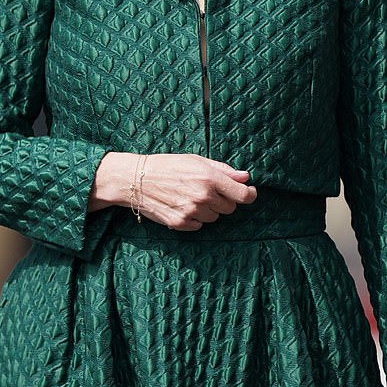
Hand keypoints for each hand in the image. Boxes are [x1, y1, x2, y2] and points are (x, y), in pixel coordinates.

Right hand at [89, 151, 256, 228]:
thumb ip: (223, 170)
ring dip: (209, 209)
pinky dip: (195, 218)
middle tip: (208, 190)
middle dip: (224, 200)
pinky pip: (199, 225)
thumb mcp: (196, 160)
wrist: (136, 179)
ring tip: (191, 196)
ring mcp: (192, 212)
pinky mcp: (180, 224)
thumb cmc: (167, 165)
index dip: (250, 194)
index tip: (250, 192)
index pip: (243, 194)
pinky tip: (183, 206)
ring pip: (215, 218)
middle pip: (230, 208)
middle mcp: (203, 196)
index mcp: (209, 178)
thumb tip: (245, 177)